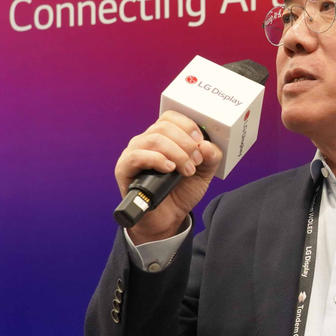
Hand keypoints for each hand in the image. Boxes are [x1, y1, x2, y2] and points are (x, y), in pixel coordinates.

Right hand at [115, 111, 223, 243]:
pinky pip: (136, 156)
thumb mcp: (203, 174)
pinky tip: (169, 169)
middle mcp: (146, 141)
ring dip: (176, 153)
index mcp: (163, 137)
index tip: (200, 141)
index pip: (170, 117)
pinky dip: (157, 159)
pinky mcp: (124, 169)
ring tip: (187, 170)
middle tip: (196, 161)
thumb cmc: (180, 192)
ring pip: (153, 140)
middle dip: (186, 143)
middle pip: (163, 127)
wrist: (167, 218)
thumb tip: (208, 144)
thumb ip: (211, 158)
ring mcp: (133, 154)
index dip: (187, 125)